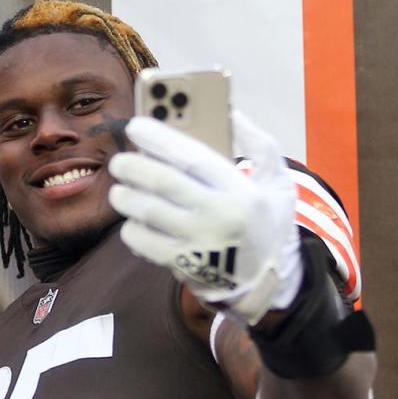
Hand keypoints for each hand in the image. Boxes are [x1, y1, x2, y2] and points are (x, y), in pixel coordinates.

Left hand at [109, 110, 302, 325]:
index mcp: (240, 191)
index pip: (192, 157)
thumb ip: (258, 144)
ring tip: (119, 189)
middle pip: (163, 183)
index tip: (135, 125)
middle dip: (133, 166)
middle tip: (119, 161)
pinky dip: (132, 229)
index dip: (159, 138)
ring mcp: (198, 244)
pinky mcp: (184, 266)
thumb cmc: (269, 224)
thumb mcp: (278, 182)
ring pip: (148, 213)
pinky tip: (133, 220)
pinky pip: (145, 243)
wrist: (271, 286)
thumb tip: (231, 112)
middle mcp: (217, 216)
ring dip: (126, 197)